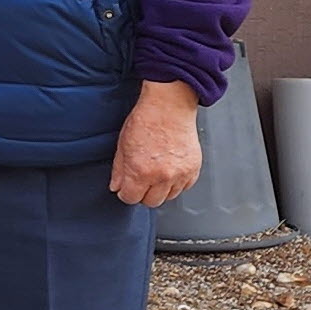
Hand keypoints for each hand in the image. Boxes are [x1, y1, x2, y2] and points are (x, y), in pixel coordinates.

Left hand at [111, 80, 202, 206]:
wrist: (169, 107)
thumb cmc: (146, 121)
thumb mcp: (123, 145)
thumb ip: (119, 170)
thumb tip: (116, 186)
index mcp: (140, 171)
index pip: (130, 198)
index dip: (126, 193)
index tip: (126, 187)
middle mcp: (162, 176)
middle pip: (151, 202)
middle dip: (143, 193)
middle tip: (141, 181)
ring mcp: (180, 174)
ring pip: (169, 197)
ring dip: (161, 189)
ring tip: (156, 173)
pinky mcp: (193, 169)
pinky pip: (184, 187)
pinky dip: (177, 183)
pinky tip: (170, 170)